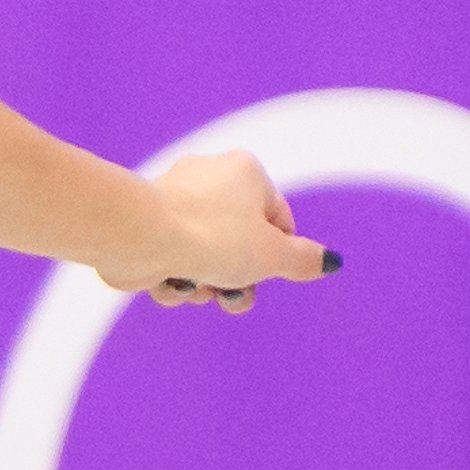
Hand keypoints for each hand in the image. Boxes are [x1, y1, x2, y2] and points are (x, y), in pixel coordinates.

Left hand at [97, 150, 336, 313]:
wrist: (139, 236)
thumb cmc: (211, 238)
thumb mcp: (271, 256)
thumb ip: (302, 261)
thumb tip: (330, 262)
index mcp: (246, 172)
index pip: (278, 220)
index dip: (277, 256)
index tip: (267, 275)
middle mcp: (209, 177)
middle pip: (240, 243)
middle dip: (237, 279)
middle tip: (232, 297)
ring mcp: (174, 200)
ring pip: (204, 257)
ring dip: (203, 284)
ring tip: (193, 286)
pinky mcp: (145, 224)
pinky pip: (172, 259)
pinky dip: (173, 278)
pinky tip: (168, 282)